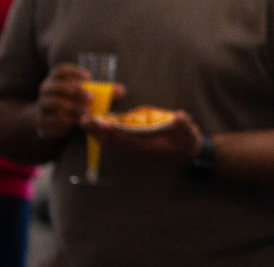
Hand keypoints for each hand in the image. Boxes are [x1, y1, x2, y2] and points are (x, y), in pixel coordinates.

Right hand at [36, 63, 123, 140]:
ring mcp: (42, 104)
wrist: (50, 119)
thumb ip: (102, 92)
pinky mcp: (42, 119)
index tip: (89, 77)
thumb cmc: (71, 102)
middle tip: (91, 98)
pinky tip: (77, 122)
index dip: (74, 71)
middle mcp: (46, 89)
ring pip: (54, 103)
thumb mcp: (84, 95)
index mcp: (56, 79)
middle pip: (57, 86)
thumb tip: (122, 90)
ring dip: (72, 107)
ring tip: (87, 112)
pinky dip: (65, 120)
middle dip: (75, 91)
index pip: (60, 70)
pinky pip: (51, 118)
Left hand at [81, 110, 202, 167]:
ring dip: (98, 134)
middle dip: (98, 133)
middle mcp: (138, 148)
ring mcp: (134, 148)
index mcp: (148, 146)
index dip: (114, 132)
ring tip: (86, 121)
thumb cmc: (186, 143)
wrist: (186, 156)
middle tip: (85, 120)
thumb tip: (179, 116)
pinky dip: (104, 134)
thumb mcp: (189, 133)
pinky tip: (98, 124)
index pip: (127, 139)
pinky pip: (115, 141)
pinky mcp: (134, 145)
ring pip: (111, 143)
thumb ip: (183, 125)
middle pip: (113, 143)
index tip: (103, 123)